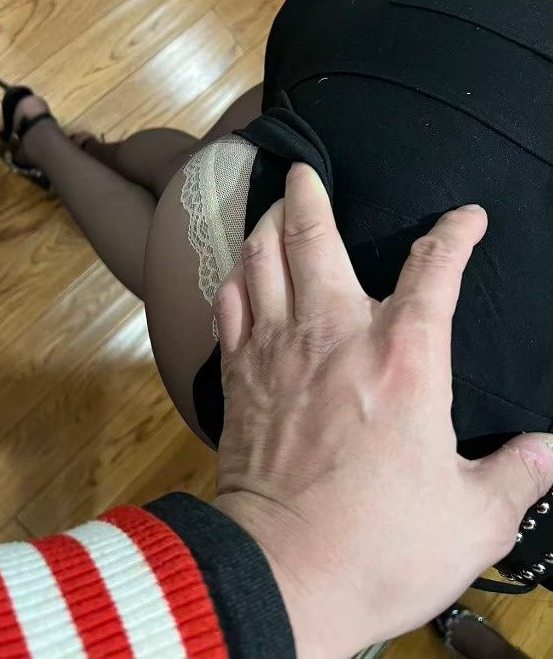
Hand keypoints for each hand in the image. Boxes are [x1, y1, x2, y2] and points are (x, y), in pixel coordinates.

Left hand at [212, 164, 552, 657]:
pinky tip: (238, 276)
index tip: (467, 218)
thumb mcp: (474, 517)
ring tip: (271, 209)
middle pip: (313, 237)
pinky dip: (233, 281)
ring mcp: (277, 350)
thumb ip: (517, 473)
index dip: (455, 233)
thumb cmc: (380, 545)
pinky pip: (228, 307)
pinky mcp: (239, 377)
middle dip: (308, 195)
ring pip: (260, 261)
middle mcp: (334, 334)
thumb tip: (550, 452)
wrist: (283, 575)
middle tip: (303, 172)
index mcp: (404, 357)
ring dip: (265, 226)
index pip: (435, 267)